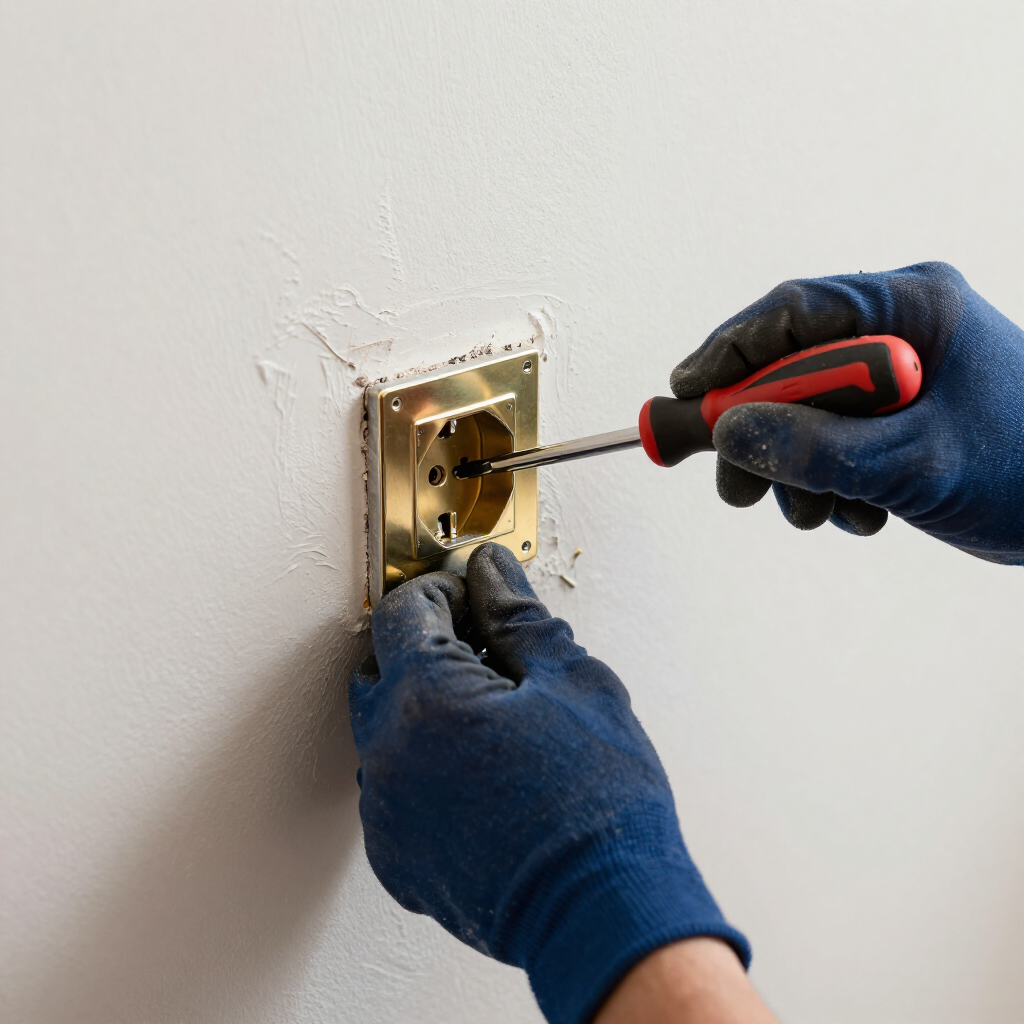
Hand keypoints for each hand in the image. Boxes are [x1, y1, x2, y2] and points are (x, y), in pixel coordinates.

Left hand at [349, 543, 748, 1023]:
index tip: (474, 597)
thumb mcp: (572, 682)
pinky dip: (424, 767)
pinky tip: (481, 773)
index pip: (402, 612)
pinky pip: (393, 789)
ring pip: (384, 731)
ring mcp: (386, 812)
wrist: (602, 912)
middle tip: (484, 652)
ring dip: (421, 708)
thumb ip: (518, 617)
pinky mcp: (396, 856)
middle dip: (423, 647)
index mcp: (425, 699)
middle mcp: (387, 754)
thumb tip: (492, 573)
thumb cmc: (598, 801)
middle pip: (380, 667)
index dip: (441, 592)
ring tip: (491, 718)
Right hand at [670, 262, 1023, 563]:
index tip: (686, 394)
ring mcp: (898, 376)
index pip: (794, 312)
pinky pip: (837, 440)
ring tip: (819, 513)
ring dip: (798, 471)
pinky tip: (864, 513)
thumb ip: (815, 447)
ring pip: (807, 413)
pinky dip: (833, 483)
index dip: (730, 352)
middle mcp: (898, 333)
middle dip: (759, 433)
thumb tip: (728, 432)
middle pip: (790, 368)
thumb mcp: (913, 462)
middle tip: (736, 489)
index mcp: (911, 308)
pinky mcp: (900, 417)